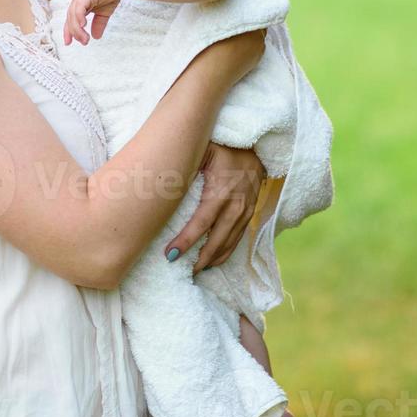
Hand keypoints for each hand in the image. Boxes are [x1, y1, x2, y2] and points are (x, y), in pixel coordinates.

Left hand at [63, 0, 123, 45]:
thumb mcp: (104, 13)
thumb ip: (98, 24)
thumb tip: (95, 37)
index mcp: (80, 4)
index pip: (70, 19)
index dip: (68, 31)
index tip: (68, 43)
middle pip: (69, 18)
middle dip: (73, 32)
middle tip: (83, 42)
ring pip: (72, 15)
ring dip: (77, 28)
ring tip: (85, 39)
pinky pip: (79, 7)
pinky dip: (78, 17)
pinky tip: (83, 25)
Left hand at [163, 142, 265, 271]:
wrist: (255, 145)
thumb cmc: (222, 146)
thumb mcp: (203, 149)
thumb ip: (185, 164)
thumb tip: (160, 180)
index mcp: (221, 190)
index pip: (201, 223)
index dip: (186, 241)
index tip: (170, 255)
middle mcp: (235, 205)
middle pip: (215, 241)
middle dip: (199, 259)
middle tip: (180, 271)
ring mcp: (245, 212)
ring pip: (228, 244)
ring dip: (211, 260)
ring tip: (194, 271)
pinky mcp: (250, 214)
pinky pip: (237, 240)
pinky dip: (224, 253)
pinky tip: (211, 261)